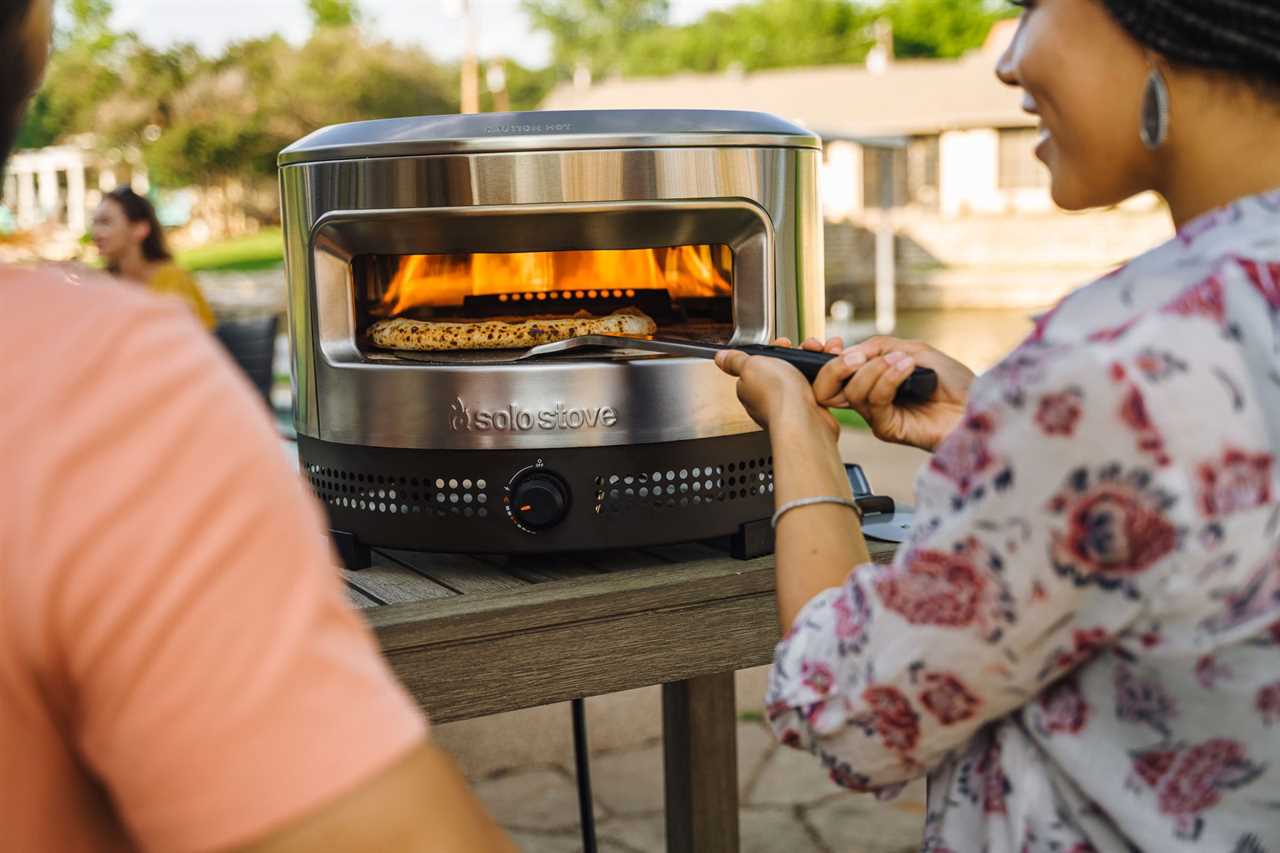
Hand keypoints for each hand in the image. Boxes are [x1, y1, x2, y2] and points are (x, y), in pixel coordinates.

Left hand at [714, 349, 838, 438]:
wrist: (804, 418)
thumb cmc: (777, 395)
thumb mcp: (750, 365)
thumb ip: (735, 360)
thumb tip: (720, 357)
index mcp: (749, 387)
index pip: (757, 364)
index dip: (771, 351)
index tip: (781, 344)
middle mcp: (768, 398)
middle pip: (781, 367)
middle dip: (794, 355)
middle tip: (801, 350)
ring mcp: (789, 404)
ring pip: (800, 375)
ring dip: (809, 363)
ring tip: (814, 356)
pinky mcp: (808, 409)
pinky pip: (815, 387)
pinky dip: (821, 378)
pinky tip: (822, 375)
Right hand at [779, 335, 973, 451]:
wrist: (979, 406)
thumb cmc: (954, 382)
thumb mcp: (914, 350)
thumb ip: (880, 347)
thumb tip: (850, 351)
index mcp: (872, 379)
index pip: (834, 372)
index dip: (826, 358)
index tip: (831, 344)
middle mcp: (870, 398)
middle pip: (828, 388)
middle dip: (835, 368)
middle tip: (853, 357)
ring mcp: (877, 415)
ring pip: (853, 392)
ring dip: (874, 370)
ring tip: (901, 361)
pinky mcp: (888, 429)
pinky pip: (874, 402)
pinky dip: (888, 379)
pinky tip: (907, 368)